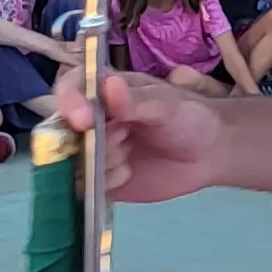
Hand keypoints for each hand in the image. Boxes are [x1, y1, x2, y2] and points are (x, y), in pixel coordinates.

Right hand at [67, 68, 226, 201]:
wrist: (209, 154)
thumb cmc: (189, 117)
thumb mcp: (167, 104)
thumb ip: (136, 101)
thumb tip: (109, 85)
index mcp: (103, 91)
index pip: (70, 89)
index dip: (69, 102)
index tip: (82, 119)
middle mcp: (90, 120)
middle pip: (63, 129)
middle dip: (89, 140)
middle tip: (123, 140)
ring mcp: (93, 150)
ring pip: (74, 160)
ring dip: (101, 161)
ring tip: (130, 155)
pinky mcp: (99, 179)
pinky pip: (85, 186)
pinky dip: (106, 181)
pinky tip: (129, 173)